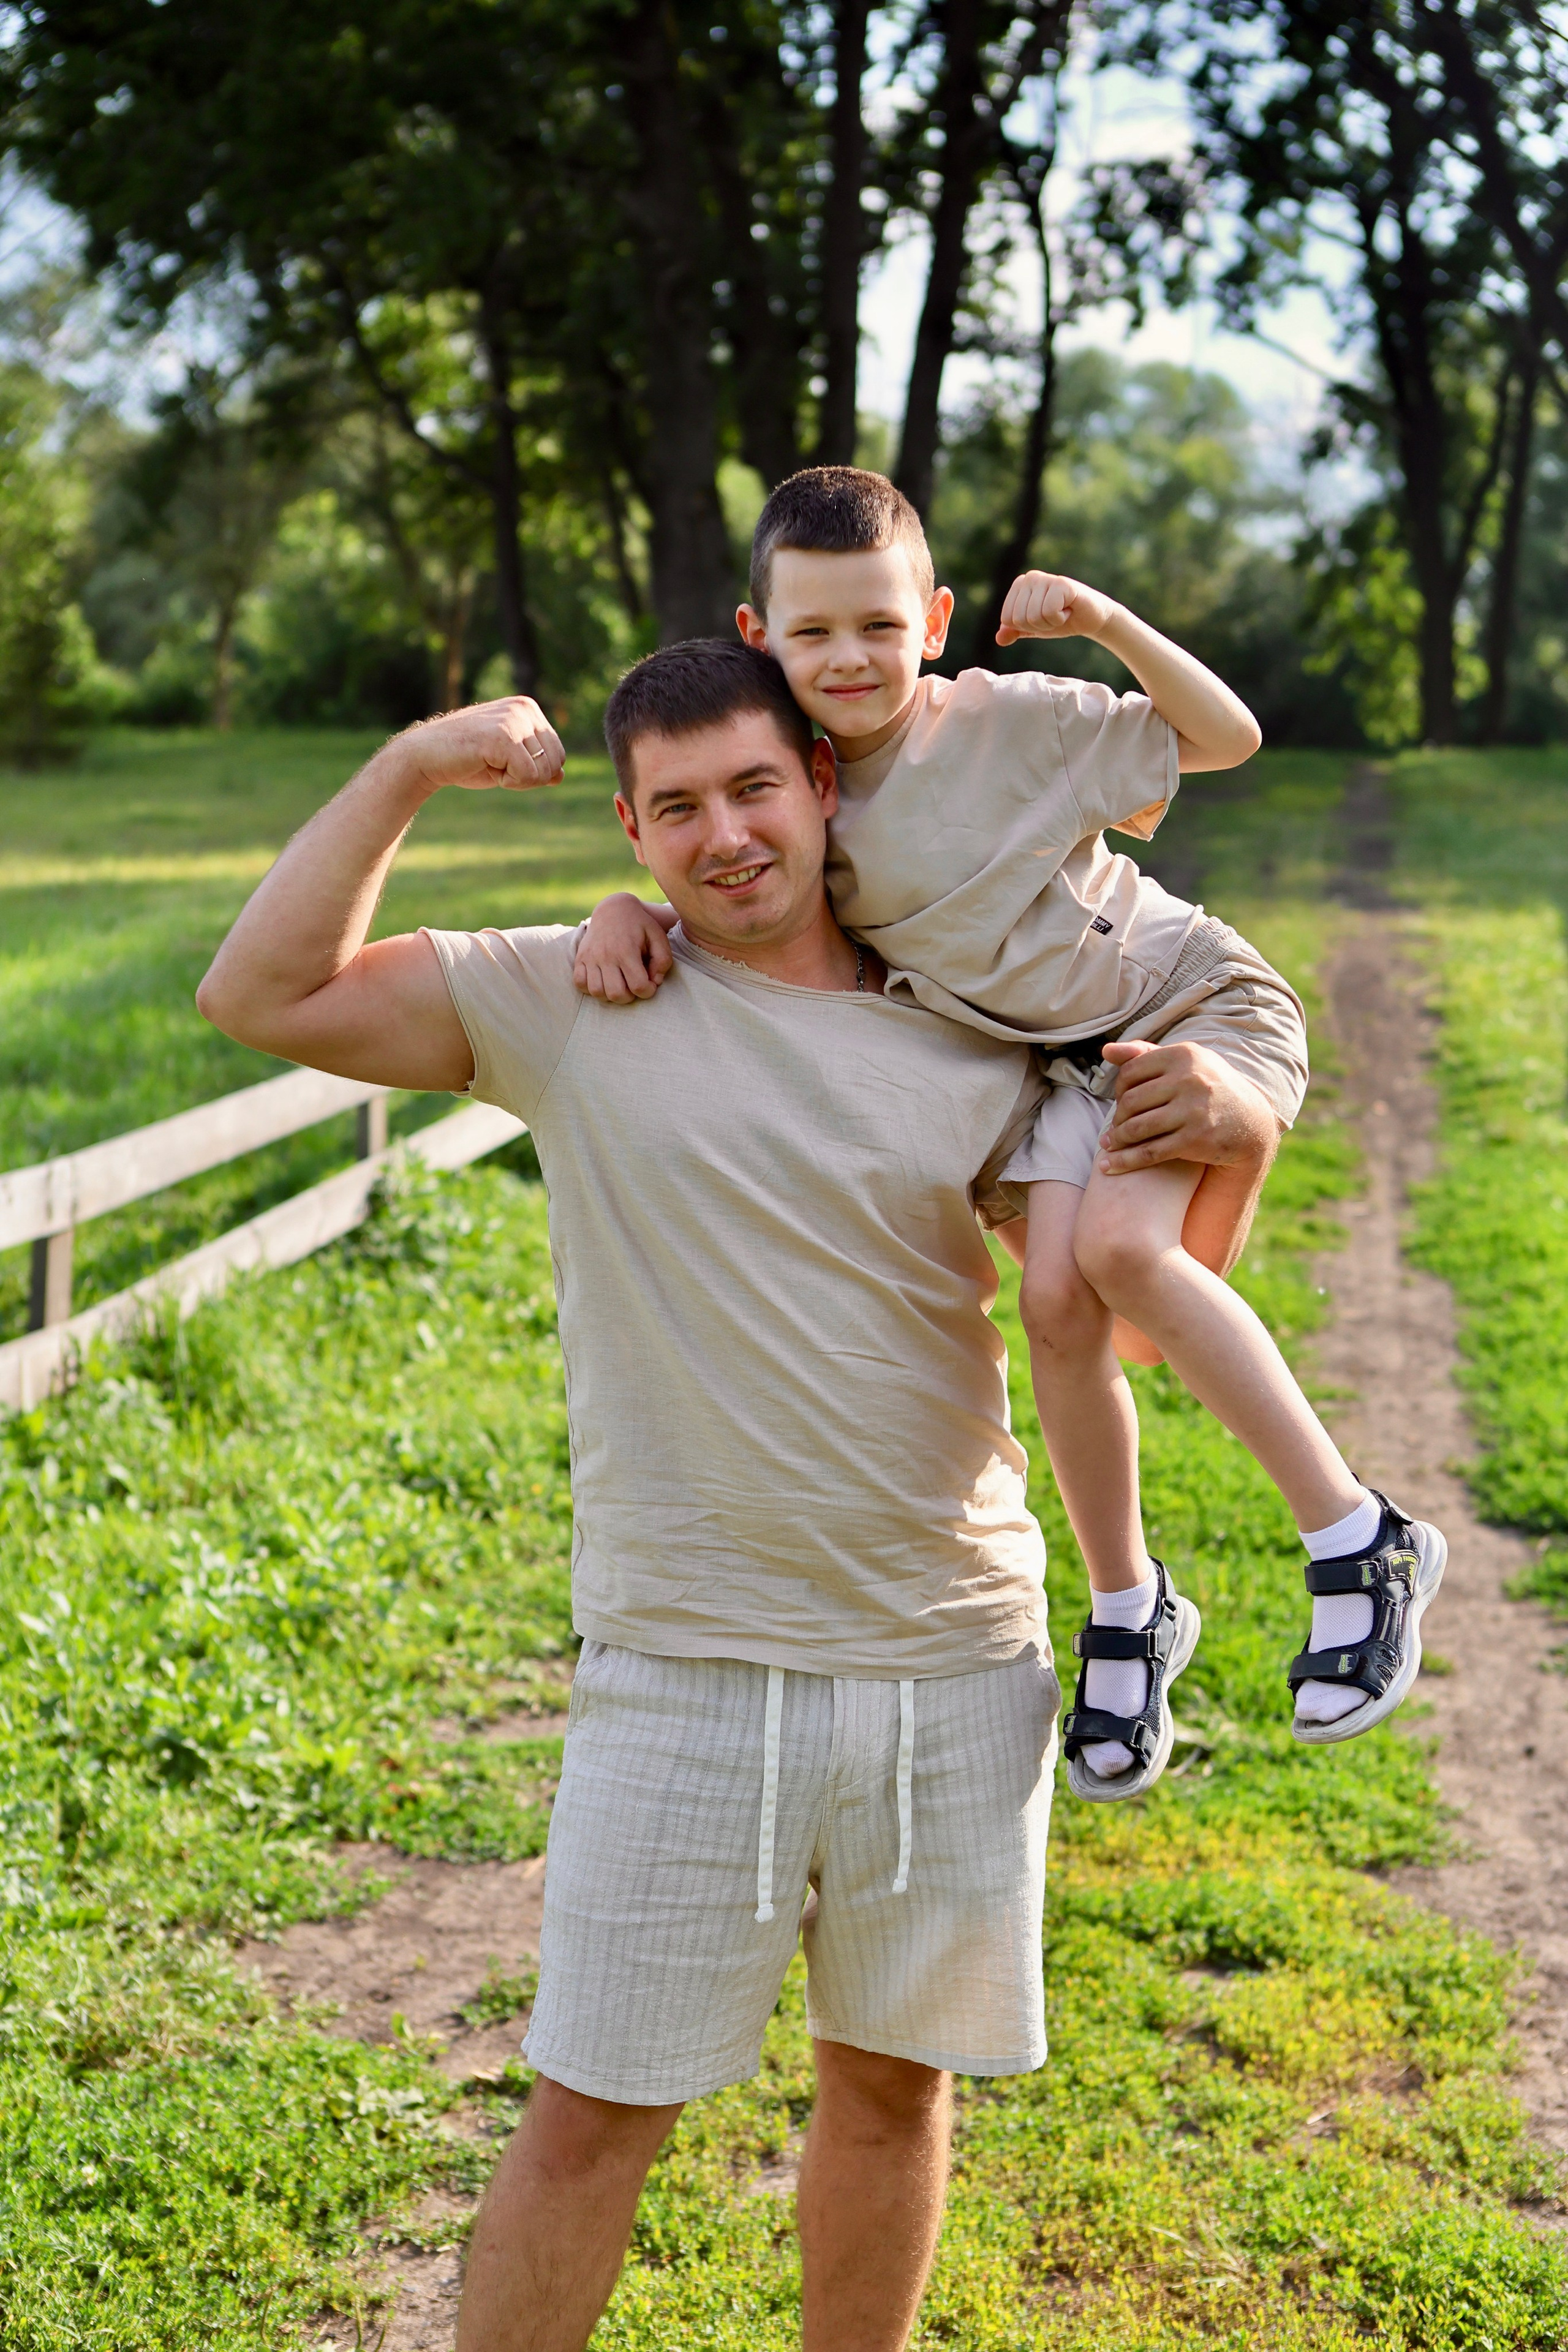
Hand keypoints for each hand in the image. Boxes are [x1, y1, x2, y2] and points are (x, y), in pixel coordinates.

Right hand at [402, 697, 565, 794]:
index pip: (557, 754)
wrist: (425, 757)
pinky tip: (485, 766)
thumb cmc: (466, 760)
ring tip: (488, 762)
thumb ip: (536, 764)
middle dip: (527, 776)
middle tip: (494, 764)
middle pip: (554, 763)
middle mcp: (524, 708)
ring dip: (516, 779)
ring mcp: (514, 719)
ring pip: (543, 772)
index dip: (533, 771)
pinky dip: (508, 782)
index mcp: (527, 707)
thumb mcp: (508, 761)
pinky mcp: (503, 736)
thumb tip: (561, 776)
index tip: (502, 761)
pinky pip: (528, 776)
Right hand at [573, 892, 675, 1003]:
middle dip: (629, 997)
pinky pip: (580, 983)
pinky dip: (591, 988)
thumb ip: (663, 960)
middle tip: (634, 985)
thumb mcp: (658, 937)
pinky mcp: (580, 958)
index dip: (648, 991)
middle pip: (616, 994)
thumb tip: (655, 981)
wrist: (613, 909)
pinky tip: (603, 981)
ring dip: (610, 995)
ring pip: (597, 992)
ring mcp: (590, 957)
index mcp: (626, 950)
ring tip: (619, 984)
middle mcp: (606, 955)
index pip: (638, 986)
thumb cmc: (639, 925)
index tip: (650, 984)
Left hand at [996, 570, 1115, 646]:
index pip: (1007, 619)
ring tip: (1062, 612)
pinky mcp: (1062, 584)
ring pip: (1033, 617)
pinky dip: (1061, 618)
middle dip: (1038, 626)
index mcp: (1019, 585)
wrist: (1090, 618)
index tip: (1041, 618)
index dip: (1026, 627)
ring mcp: (1046, 578)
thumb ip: (1014, 631)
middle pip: (1019, 619)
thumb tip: (999, 639)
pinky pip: (1049, 612)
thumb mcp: (1033, 628)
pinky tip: (1069, 609)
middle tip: (1054, 616)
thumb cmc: (1060, 620)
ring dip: (1050, 622)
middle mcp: (1030, 577)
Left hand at [1096, 1039, 1279, 1175]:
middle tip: (1116, 1127)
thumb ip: (1145, 1054)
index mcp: (1184, 1056)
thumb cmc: (1210, 1088)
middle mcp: (1189, 1080)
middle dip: (1117, 1117)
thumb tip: (1106, 1051)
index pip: (1131, 1072)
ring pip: (1135, 1128)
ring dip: (1117, 1140)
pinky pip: (1149, 1152)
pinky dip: (1124, 1162)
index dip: (1119, 1089)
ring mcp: (1192, 1111)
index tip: (1121, 1101)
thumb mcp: (1186, 1063)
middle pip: (1130, 1101)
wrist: (1251, 1124)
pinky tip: (1109, 1166)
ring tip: (1110, 1144)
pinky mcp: (1194, 1140)